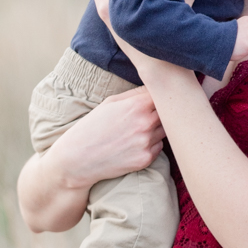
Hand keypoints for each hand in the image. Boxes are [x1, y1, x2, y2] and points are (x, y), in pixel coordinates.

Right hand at [50, 86, 165, 190]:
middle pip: (170, 113)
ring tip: (138, 130)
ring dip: (158, 129)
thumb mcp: (110, 103)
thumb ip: (136, 94)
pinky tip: (135, 144)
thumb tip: (155, 88)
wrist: (77, 158)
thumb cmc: (93, 127)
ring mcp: (146, 142)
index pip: (164, 94)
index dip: (163, 95)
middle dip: (164, 112)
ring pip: (165, 130)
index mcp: (137, 105)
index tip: (160, 97)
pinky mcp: (145, 159)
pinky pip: (159, 147)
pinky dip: (152, 145)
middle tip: (150, 114)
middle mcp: (145, 123)